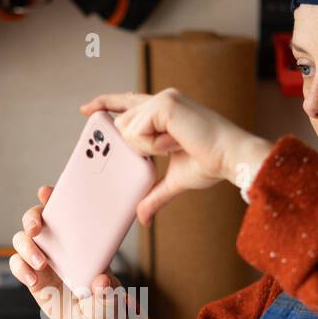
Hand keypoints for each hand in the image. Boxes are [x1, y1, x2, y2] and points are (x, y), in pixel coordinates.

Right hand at [10, 184, 130, 318]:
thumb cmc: (105, 301)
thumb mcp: (111, 297)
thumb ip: (107, 291)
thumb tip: (101, 282)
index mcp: (79, 238)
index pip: (64, 210)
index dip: (53, 197)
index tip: (47, 192)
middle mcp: (57, 244)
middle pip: (36, 219)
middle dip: (32, 218)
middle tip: (36, 229)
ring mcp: (42, 259)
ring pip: (22, 240)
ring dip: (27, 247)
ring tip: (40, 264)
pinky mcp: (32, 278)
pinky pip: (17, 265)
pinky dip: (21, 269)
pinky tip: (33, 279)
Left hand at [79, 89, 272, 225]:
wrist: (231, 158)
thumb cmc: (210, 163)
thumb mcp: (174, 181)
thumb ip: (153, 194)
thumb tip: (143, 218)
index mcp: (163, 112)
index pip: (127, 103)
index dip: (105, 103)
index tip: (86, 109)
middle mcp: (162, 100)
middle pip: (121, 123)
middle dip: (132, 144)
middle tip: (162, 149)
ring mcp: (163, 100)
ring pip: (127, 129)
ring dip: (148, 147)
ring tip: (177, 145)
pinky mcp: (165, 104)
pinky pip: (138, 131)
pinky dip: (155, 145)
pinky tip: (176, 142)